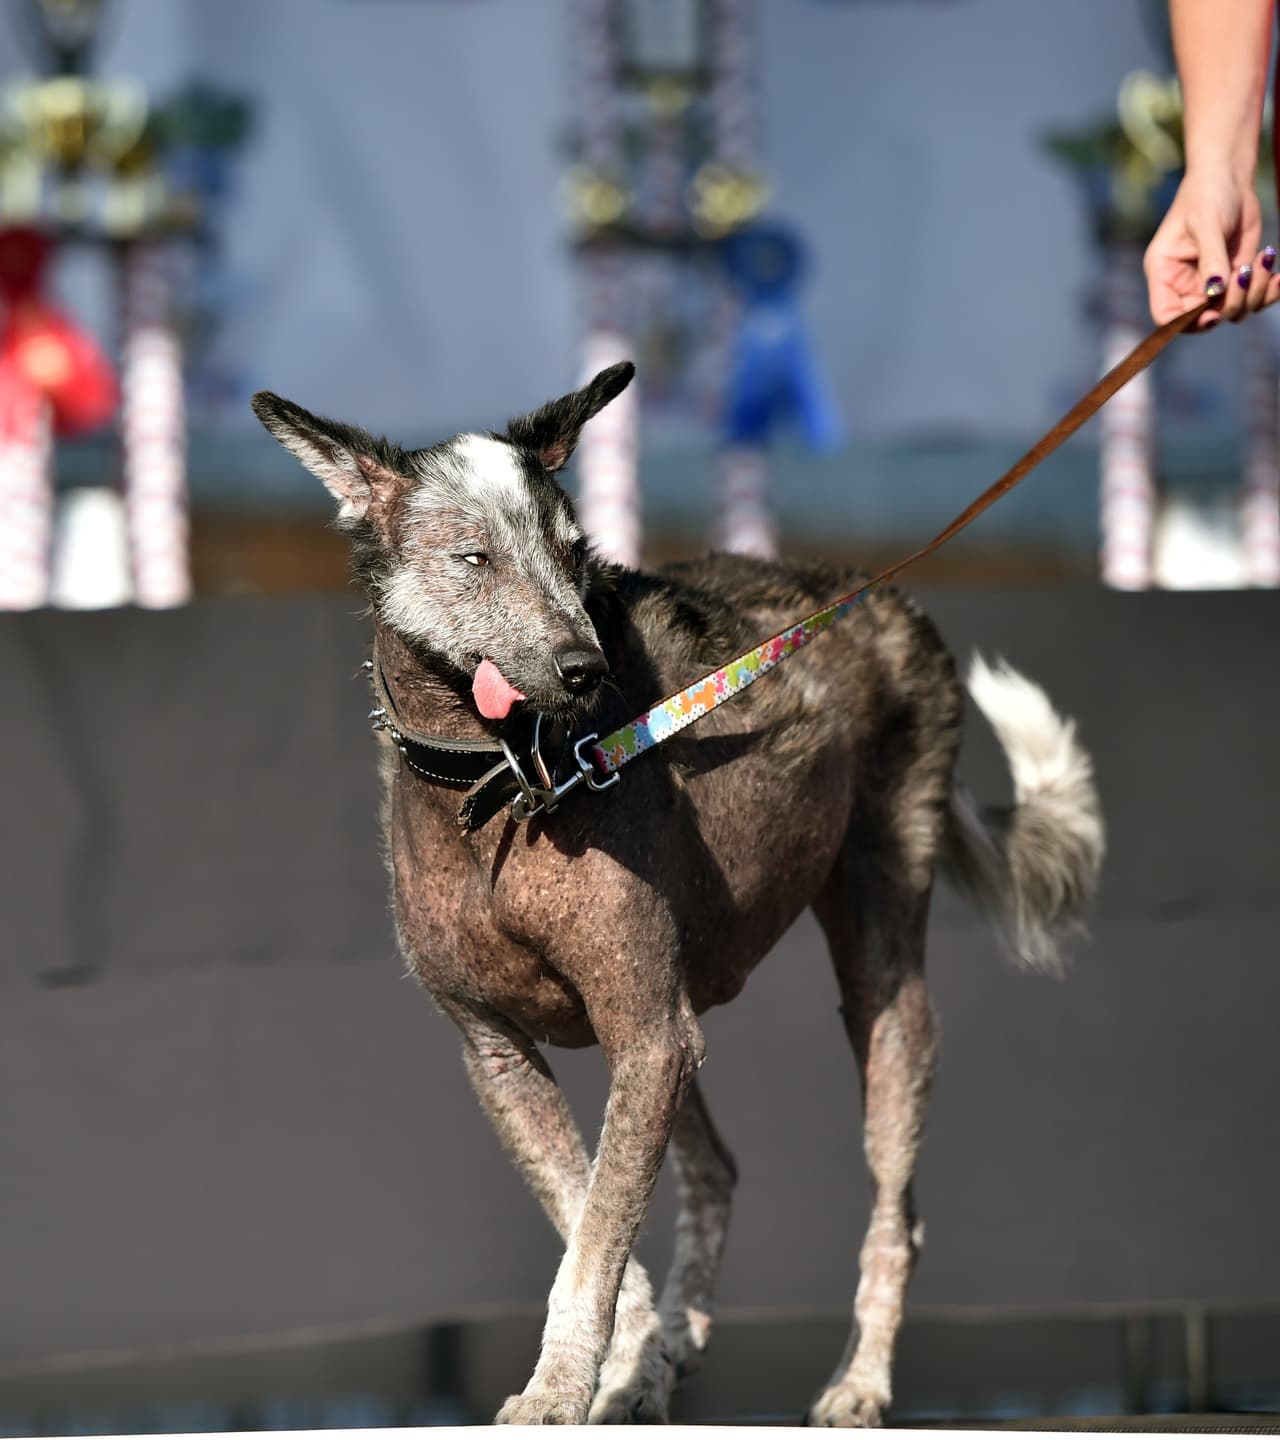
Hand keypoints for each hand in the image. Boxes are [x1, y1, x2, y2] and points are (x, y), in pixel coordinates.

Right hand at [1144, 168, 1279, 327]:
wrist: (1229, 177)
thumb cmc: (1207, 194)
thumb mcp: (1207, 225)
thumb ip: (1211, 261)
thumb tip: (1215, 293)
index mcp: (1165, 274)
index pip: (1166, 316)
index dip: (1186, 323)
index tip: (1212, 315)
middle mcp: (1185, 285)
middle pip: (1203, 319)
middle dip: (1229, 302)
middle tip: (1244, 273)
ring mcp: (1211, 283)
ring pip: (1232, 311)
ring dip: (1254, 293)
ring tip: (1263, 259)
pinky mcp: (1234, 277)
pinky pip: (1252, 300)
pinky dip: (1268, 292)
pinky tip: (1278, 277)